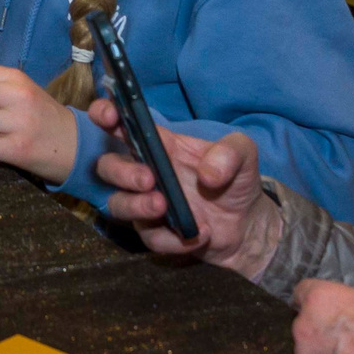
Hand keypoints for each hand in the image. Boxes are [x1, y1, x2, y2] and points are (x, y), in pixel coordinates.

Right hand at [93, 114, 279, 275]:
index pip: (121, 124)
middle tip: (149, 180)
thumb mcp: (243, 155)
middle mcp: (145, 171)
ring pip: (117, 204)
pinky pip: (149, 237)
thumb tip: (208, 174)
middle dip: (121, 172)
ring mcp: (146, 204)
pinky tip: (199, 234)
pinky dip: (171, 239)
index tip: (108, 117)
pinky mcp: (156, 233)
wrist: (247, 226)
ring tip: (163, 207)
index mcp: (159, 145)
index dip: (105, 115)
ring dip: (136, 205)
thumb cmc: (236, 181)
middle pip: (107, 166)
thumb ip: (230, 153)